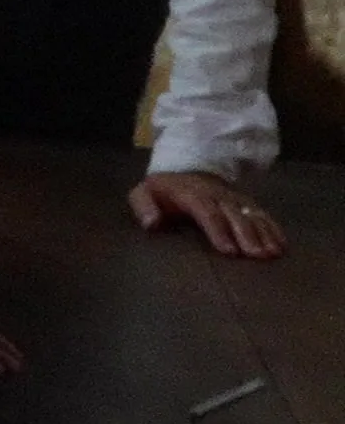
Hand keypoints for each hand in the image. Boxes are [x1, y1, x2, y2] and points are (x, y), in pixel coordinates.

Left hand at [130, 169, 287, 258]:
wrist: (185, 167)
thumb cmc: (162, 189)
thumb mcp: (143, 193)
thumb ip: (143, 207)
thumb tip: (152, 224)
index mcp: (192, 194)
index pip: (207, 212)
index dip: (219, 231)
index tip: (229, 251)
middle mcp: (218, 195)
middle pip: (235, 215)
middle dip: (248, 235)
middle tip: (257, 256)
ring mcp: (234, 198)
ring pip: (252, 214)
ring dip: (264, 233)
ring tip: (273, 253)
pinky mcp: (246, 202)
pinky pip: (262, 214)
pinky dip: (273, 228)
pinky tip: (282, 245)